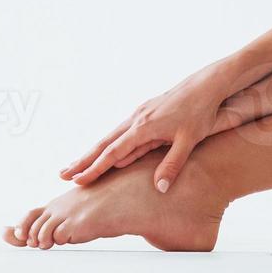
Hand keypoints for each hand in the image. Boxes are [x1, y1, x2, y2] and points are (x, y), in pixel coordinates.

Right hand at [59, 78, 226, 191]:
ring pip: (111, 136)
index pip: (114, 153)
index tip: (78, 181)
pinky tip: (105, 149)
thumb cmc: (201, 112)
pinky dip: (109, 142)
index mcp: (144, 127)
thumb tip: (159, 188)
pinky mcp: (147, 111)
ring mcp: (141, 114)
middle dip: (84, 160)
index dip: (95, 168)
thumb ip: (172, 165)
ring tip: (77, 164)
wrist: (208, 83)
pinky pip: (122, 130)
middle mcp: (137, 119)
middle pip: (105, 143)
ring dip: (93, 151)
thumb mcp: (189, 140)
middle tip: (63, 175)